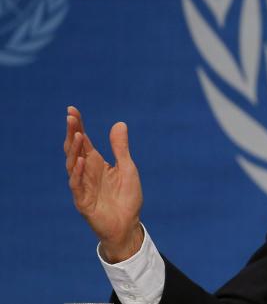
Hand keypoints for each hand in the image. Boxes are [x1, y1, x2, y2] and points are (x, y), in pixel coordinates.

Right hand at [64, 106, 143, 261]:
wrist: (128, 224)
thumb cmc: (126, 196)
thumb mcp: (128, 167)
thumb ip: (121, 147)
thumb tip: (119, 123)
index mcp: (96, 163)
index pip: (84, 142)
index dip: (78, 126)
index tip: (72, 110)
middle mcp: (87, 172)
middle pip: (75, 150)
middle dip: (73, 133)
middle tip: (70, 116)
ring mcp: (83, 187)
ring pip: (73, 166)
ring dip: (75, 151)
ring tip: (78, 135)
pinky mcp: (83, 202)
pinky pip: (77, 186)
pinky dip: (79, 173)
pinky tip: (81, 161)